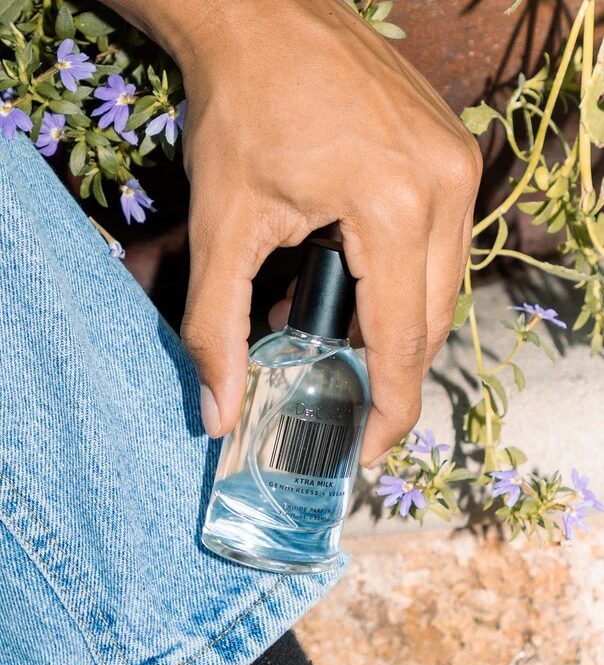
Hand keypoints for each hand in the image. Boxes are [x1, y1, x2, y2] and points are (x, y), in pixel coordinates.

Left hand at [104, 0, 482, 465]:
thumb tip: (217, 414)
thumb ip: (218, 330)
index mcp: (394, 209)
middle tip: (346, 398)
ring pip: (442, 284)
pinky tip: (356, 280)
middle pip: (432, 319)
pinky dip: (404, 277)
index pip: (404, 341)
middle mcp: (444, 187)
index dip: (390, 407)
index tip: (370, 448)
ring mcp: (457, 164)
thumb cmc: (239, 111)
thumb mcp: (222, 228)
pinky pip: (442, 242)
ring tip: (336, 334)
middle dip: (390, 369)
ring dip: (396, 322)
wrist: (261, 14)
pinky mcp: (452, 151)